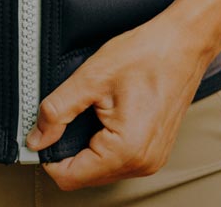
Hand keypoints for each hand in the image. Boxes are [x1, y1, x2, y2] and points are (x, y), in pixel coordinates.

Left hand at [24, 16, 209, 190]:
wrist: (183, 43)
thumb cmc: (147, 54)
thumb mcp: (91, 77)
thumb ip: (58, 111)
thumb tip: (36, 138)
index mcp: (126, 150)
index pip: (70, 177)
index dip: (49, 156)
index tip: (42, 133)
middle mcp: (142, 163)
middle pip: (86, 175)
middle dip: (69, 148)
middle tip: (68, 112)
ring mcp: (152, 159)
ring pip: (102, 168)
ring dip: (88, 145)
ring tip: (94, 109)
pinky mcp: (155, 151)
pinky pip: (119, 159)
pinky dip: (105, 143)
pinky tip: (108, 114)